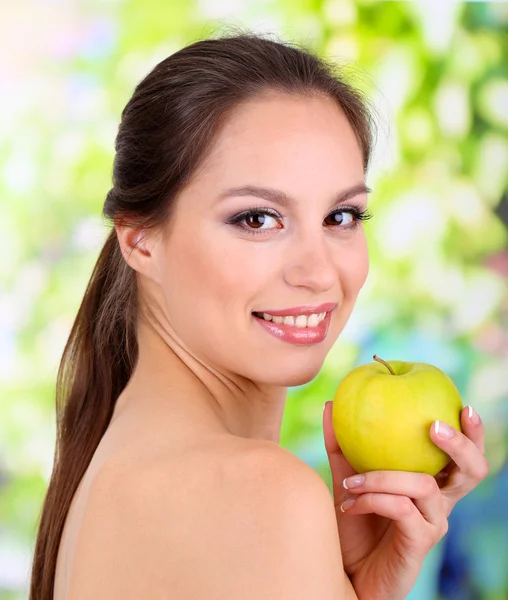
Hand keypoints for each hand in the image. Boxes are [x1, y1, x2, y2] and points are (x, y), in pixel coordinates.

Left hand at [323, 403, 488, 599]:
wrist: (346, 572)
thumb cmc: (353, 525)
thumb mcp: (346, 479)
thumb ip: (341, 444)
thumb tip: (332, 403)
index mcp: (430, 483)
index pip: (463, 457)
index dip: (472, 433)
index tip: (465, 405)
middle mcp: (440, 502)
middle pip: (472, 472)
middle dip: (459, 444)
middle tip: (433, 426)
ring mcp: (433, 523)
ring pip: (423, 484)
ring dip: (382, 476)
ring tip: (350, 480)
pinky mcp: (420, 542)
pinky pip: (402, 508)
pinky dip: (373, 498)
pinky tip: (348, 504)